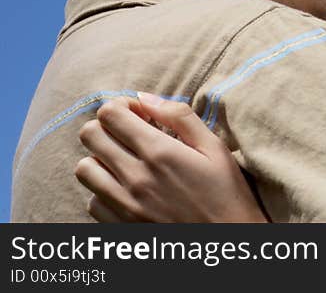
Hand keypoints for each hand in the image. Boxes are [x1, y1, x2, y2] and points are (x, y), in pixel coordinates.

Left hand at [75, 93, 267, 222]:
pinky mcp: (120, 227)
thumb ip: (180, 117)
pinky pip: (92, 200)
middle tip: (130, 132)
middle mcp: (135, 177)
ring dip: (100, 158)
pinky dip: (104, 189)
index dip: (121, 105)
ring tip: (124, 160)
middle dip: (108, 126)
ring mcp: (124, 205)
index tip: (139, 113)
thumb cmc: (227, 193)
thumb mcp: (214, 148)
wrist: (227, 241)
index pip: (110, 114)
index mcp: (160, 152)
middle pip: (90, 136)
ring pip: (83, 168)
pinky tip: (127, 187)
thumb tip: (146, 98)